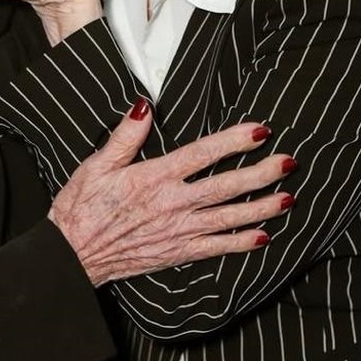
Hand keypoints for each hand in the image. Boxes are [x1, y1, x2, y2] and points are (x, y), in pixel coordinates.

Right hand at [48, 105, 294, 285]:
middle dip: (262, 173)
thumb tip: (144, 106)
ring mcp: (178, 230)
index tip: (260, 131)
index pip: (203, 153)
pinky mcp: (176, 252)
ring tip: (288, 198)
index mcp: (155, 177)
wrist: (72, 254)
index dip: (234, 140)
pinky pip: (216, 247)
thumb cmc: (81, 208)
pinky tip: (263, 236)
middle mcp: (173, 203)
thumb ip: (125, 136)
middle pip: (227, 185)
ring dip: (262, 207)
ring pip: (229, 217)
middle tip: (289, 162)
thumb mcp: (97, 164)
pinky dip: (241, 243)